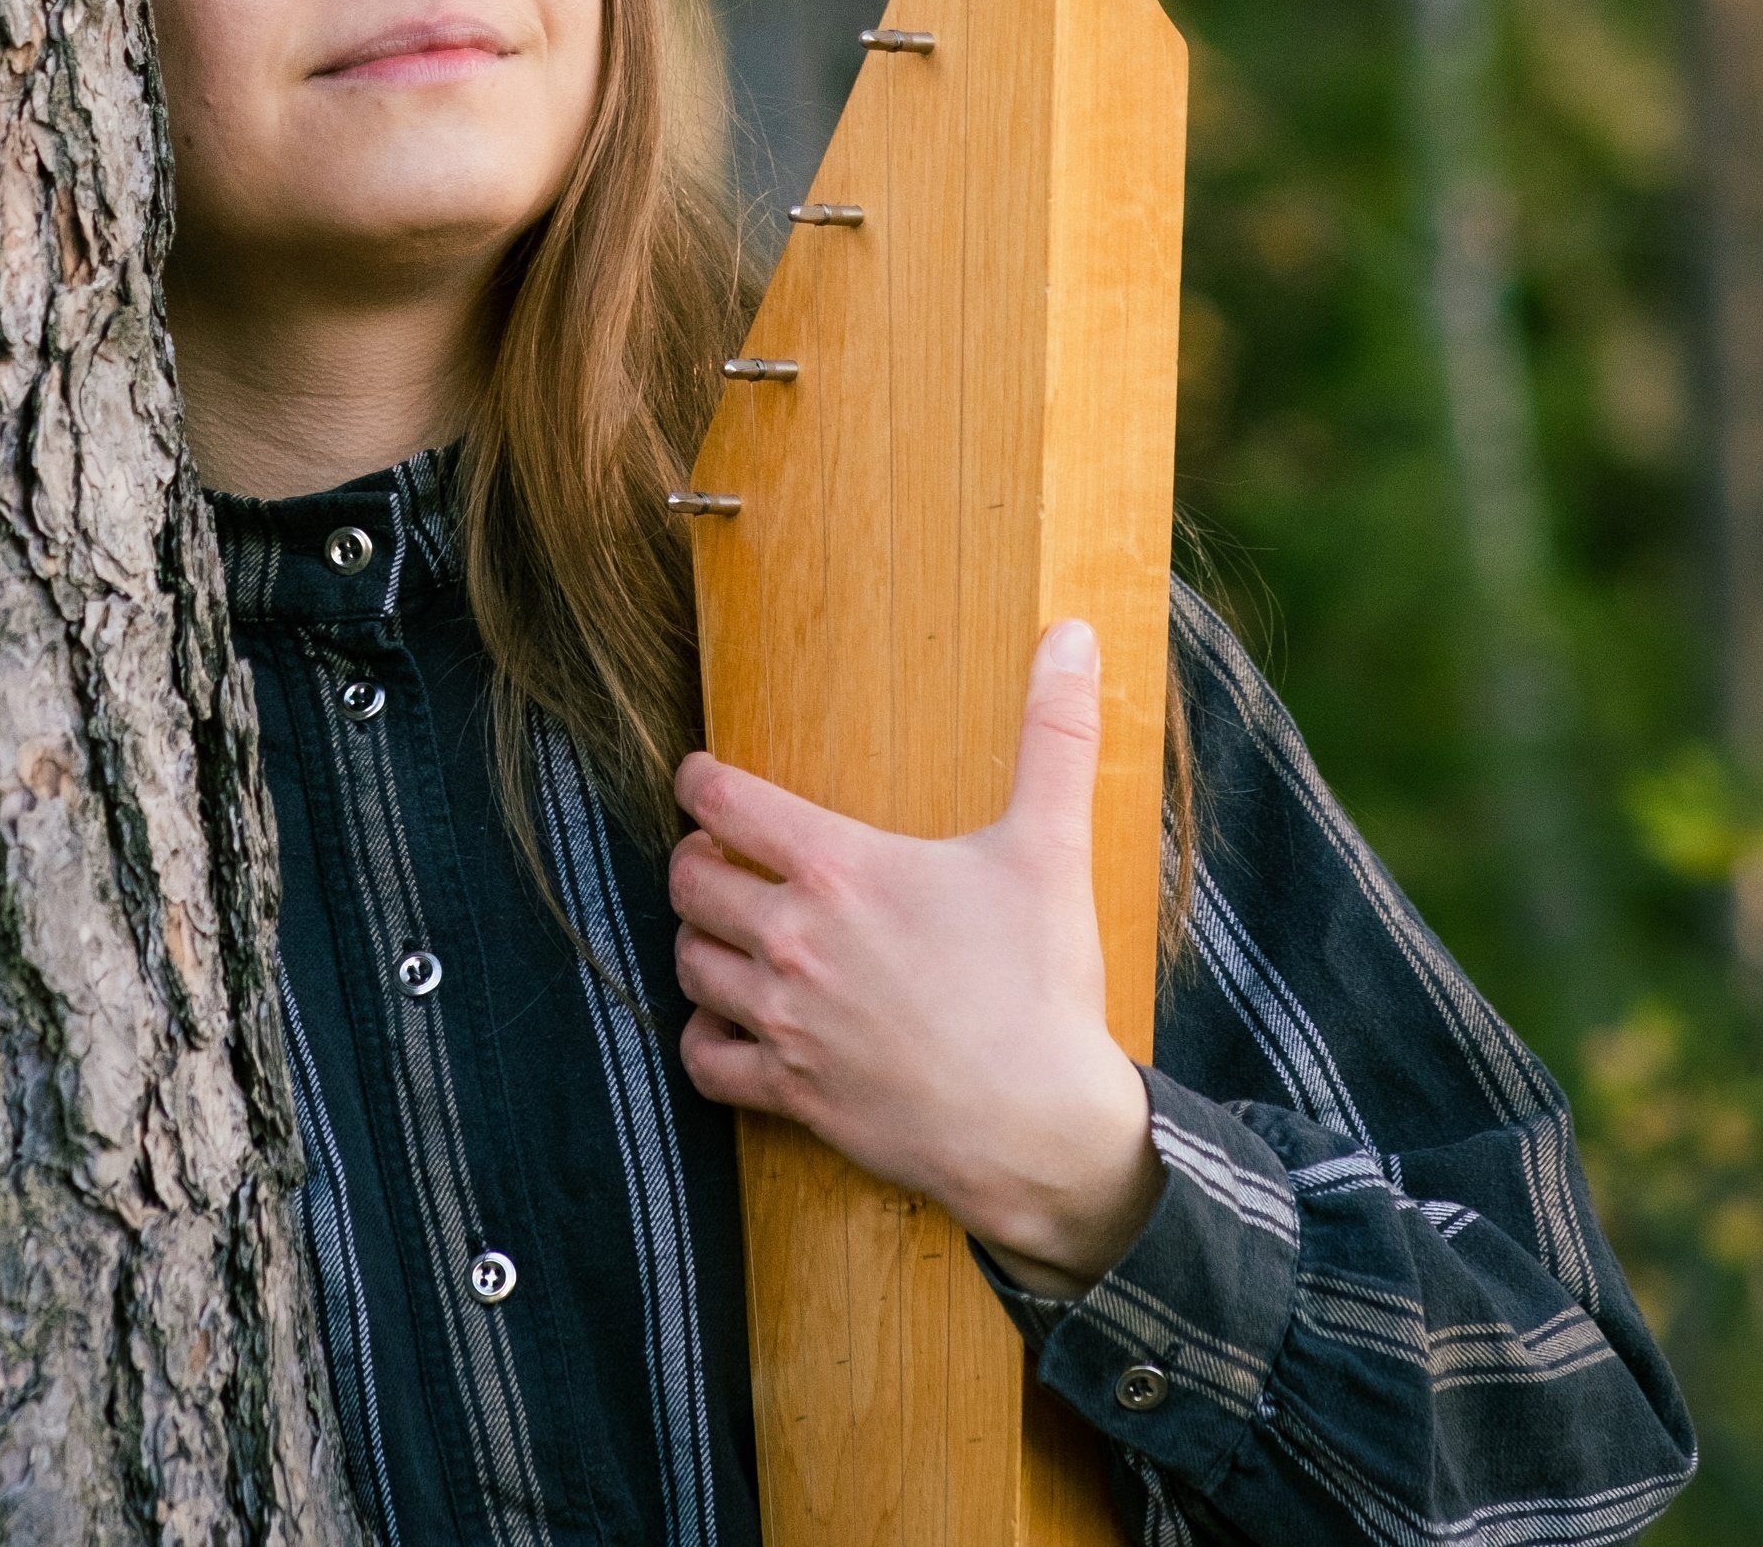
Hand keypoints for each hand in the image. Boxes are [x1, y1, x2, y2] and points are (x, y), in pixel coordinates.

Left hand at [669, 619, 1161, 1299]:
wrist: (1044, 1127)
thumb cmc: (1042, 984)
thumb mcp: (1051, 846)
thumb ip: (1054, 733)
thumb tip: (1073, 635)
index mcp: (840, 868)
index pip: (723, 802)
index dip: (699, 781)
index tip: (699, 778)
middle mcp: (794, 938)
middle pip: (689, 880)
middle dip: (695, 858)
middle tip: (717, 854)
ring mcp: (787, 1021)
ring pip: (690, 965)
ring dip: (699, 941)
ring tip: (725, 930)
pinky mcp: (792, 1093)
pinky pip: (704, 1061)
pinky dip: (705, 1038)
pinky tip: (731, 1023)